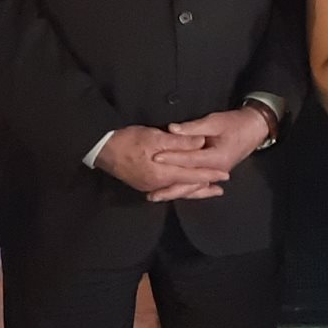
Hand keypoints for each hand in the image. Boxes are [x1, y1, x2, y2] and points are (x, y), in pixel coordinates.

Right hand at [95, 125, 230, 199]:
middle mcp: (158, 184)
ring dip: (193, 190)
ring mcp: (149, 186)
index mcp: (163, 173)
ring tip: (207, 190)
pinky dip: (179, 188)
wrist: (102, 149)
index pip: (193, 175)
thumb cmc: (129, 140)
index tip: (225, 175)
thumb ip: (180, 142)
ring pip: (177, 190)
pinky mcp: (143, 184)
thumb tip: (202, 142)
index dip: (210, 175)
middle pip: (186, 188)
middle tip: (221, 188)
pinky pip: (167, 189)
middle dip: (204, 188)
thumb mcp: (156, 137)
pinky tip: (183, 186)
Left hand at [149, 108, 268, 200]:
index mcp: (217, 157)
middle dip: (169, 188)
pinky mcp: (215, 173)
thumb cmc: (235, 123)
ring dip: (175, 193)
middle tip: (151, 193)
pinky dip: (187, 191)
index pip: (189, 160)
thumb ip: (193, 128)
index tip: (154, 157)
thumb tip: (172, 129)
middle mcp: (217, 170)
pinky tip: (174, 195)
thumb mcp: (215, 121)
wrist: (254, 128)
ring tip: (157, 197)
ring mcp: (217, 174)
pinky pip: (199, 185)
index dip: (171, 158)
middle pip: (190, 182)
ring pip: (193, 187)